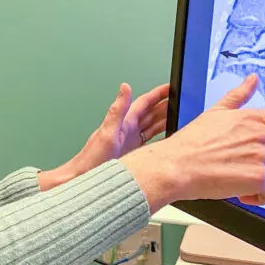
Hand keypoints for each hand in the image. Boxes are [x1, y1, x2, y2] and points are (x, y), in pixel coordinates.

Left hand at [38, 82, 168, 190]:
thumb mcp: (108, 132)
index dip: (157, 94)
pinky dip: (160, 136)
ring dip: (164, 119)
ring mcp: (130, 141)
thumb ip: (117, 110)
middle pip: (150, 113)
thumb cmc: (92, 158)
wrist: (83, 178)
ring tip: (178, 114)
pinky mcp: (132, 152)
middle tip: (181, 100)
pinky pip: (150, 140)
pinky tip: (167, 138)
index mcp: (124, 122)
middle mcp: (127, 130)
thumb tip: (124, 87)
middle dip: (165, 105)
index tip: (170, 88)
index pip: (144, 103)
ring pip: (151, 126)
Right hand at [120, 73, 264, 211]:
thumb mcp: (217, 113)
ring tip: (246, 179)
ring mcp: (263, 157)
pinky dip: (260, 198)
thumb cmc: (192, 142)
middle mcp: (264, 135)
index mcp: (257, 119)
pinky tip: (242, 192)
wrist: (176, 165)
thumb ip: (239, 96)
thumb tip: (251, 80)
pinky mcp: (259, 179)